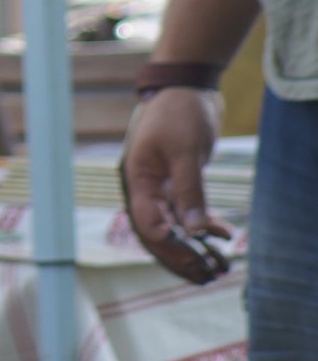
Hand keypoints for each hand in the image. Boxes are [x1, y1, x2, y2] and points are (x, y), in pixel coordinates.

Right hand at [119, 88, 232, 284]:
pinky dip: (202, 227)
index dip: (169, 242)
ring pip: (172, 227)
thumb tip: (194, 230)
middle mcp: (145, 188)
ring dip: (193, 247)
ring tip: (217, 267)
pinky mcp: (176, 184)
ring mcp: (160, 187)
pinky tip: (223, 234)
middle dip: (181, 256)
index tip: (195, 253)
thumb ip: (189, 190)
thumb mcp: (186, 150)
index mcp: (137, 179)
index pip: (147, 222)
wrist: (186, 87)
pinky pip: (185, 213)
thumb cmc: (178, 111)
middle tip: (208, 273)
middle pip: (158, 233)